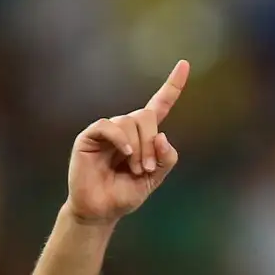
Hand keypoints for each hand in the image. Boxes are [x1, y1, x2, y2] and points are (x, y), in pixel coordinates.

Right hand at [65, 60, 189, 224]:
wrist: (102, 210)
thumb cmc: (125, 193)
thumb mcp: (155, 178)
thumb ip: (166, 159)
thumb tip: (162, 135)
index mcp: (144, 135)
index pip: (160, 104)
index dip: (173, 85)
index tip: (185, 64)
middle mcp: (125, 128)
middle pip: (146, 115)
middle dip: (151, 143)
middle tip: (146, 168)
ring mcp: (107, 131)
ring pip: (130, 121)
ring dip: (138, 148)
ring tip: (134, 169)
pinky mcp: (90, 137)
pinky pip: (109, 126)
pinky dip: (121, 140)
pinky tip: (126, 155)